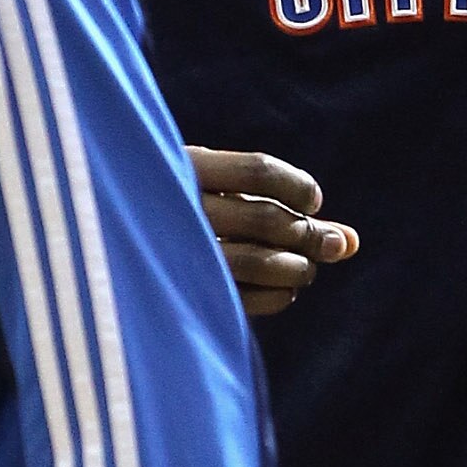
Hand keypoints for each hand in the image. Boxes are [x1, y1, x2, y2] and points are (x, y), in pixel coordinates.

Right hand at [187, 146, 357, 318]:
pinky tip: (285, 289)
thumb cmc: (184, 211)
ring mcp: (177, 253)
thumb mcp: (222, 193)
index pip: (257, 171)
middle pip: (265, 218)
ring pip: (259, 261)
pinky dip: (281, 296)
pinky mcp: (183, 292)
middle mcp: (176, 208)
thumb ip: (286, 211)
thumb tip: (352, 242)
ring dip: (299, 267)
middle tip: (326, 241)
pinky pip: (247, 299)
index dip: (297, 187)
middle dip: (309, 234)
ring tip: (305, 267)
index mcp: (182, 167)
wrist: (113, 247)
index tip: (312, 202)